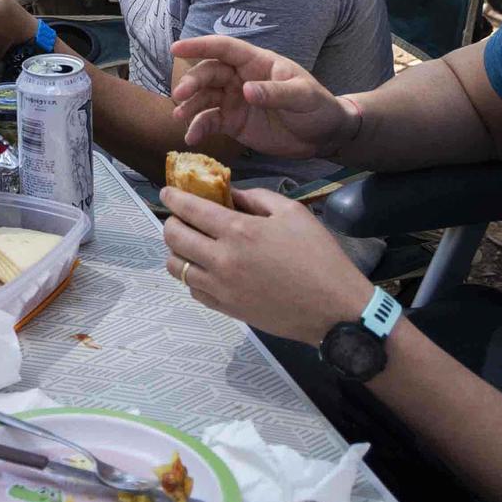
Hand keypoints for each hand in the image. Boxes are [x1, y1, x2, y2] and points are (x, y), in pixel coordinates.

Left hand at [160, 186, 373, 343]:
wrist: (334, 308)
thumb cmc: (318, 256)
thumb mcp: (293, 213)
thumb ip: (257, 198)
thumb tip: (231, 194)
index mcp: (238, 231)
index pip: (189, 209)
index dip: (173, 197)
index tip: (167, 192)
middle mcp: (221, 259)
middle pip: (173, 237)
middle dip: (171, 221)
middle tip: (181, 218)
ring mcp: (220, 288)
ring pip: (176, 267)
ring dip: (177, 251)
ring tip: (191, 244)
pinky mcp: (225, 308)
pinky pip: (192, 289)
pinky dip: (191, 276)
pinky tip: (206, 268)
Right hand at [169, 34, 359, 159]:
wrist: (323, 137)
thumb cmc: (318, 107)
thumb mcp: (303, 97)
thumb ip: (276, 92)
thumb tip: (246, 90)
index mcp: (257, 63)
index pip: (224, 48)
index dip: (200, 45)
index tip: (177, 48)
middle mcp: (240, 78)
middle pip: (209, 73)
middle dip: (192, 82)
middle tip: (181, 96)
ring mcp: (235, 100)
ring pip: (204, 97)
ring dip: (190, 105)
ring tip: (180, 118)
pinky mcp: (233, 123)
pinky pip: (210, 121)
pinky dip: (198, 128)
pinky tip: (191, 138)